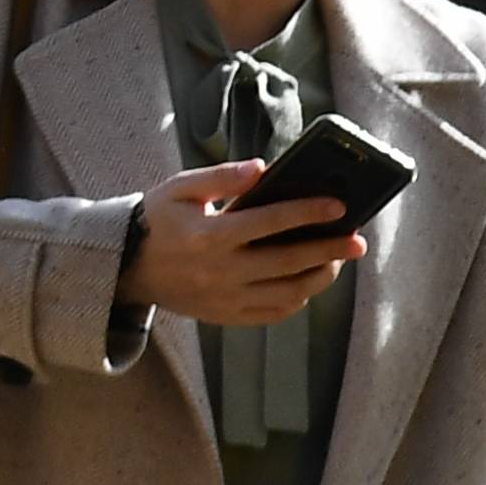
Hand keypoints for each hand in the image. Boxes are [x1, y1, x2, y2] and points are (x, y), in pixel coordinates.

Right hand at [120, 160, 362, 328]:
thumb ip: (222, 177)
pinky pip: (274, 313)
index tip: (339, 206)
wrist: (128, 267)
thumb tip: (263, 168)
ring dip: (320, 277)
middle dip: (329, 250)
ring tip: (338, 260)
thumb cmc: (159, 220)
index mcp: (209, 236)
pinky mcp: (227, 316)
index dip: (308, 212)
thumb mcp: (181, 190)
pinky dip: (298, 299)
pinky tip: (309, 280)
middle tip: (358, 240)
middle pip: (288, 262)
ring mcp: (225, 298)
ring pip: (288, 293)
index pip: (270, 222)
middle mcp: (220, 271)